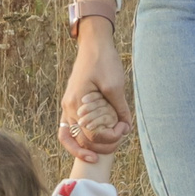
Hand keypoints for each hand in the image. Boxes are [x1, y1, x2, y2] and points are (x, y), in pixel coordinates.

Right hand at [59, 1, 130, 159]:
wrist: (93, 44)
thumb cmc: (104, 61)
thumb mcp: (116, 85)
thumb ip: (120, 109)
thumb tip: (127, 127)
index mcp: (76, 103)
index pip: (90, 135)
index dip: (108, 138)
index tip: (123, 131)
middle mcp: (68, 107)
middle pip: (79, 139)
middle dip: (99, 146)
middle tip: (118, 142)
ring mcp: (67, 105)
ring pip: (70, 136)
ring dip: (86, 145)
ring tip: (102, 151)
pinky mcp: (71, 102)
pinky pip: (70, 127)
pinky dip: (79, 136)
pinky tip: (94, 140)